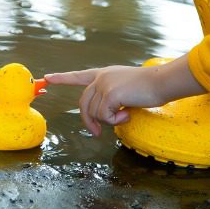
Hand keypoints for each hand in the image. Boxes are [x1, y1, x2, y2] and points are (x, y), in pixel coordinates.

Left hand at [45, 55, 206, 135]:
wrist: (161, 82)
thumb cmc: (149, 89)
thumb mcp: (125, 91)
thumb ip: (111, 99)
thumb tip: (102, 118)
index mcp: (104, 75)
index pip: (80, 76)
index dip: (63, 78)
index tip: (48, 77)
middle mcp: (101, 78)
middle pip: (84, 104)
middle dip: (88, 121)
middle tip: (95, 134)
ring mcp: (104, 85)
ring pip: (94, 113)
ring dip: (109, 121)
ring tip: (125, 116)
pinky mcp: (109, 94)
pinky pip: (104, 117)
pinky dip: (115, 122)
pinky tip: (127, 115)